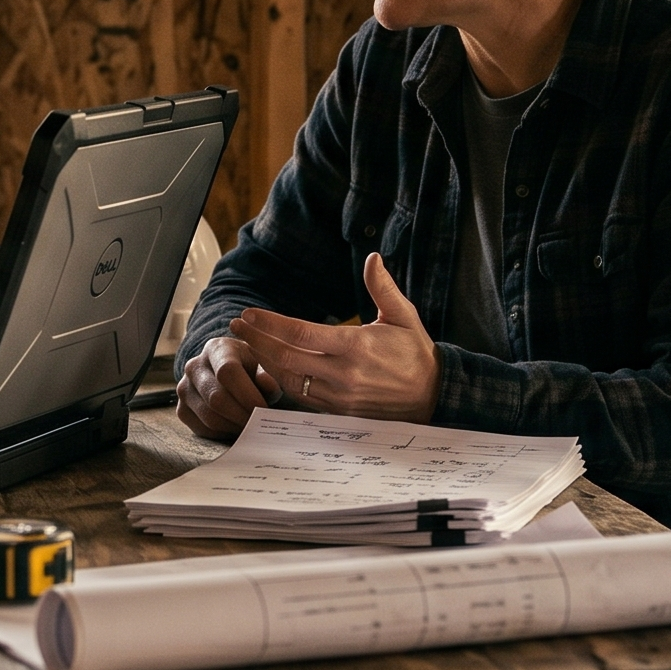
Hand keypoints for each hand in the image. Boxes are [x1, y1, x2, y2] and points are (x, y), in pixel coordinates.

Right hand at [177, 335, 278, 440]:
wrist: (231, 375)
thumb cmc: (251, 370)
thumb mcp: (264, 366)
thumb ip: (269, 375)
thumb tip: (267, 384)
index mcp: (216, 348)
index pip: (227, 371)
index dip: (246, 394)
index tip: (264, 409)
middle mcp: (194, 366)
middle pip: (216, 398)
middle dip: (242, 416)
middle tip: (260, 425)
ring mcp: (184, 388)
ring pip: (209, 417)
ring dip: (234, 427)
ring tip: (252, 427)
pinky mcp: (181, 409)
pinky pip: (202, 429)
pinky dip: (223, 434)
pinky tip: (237, 428)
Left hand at [227, 254, 440, 423]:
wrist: (434, 396)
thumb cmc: (416, 353)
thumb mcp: (404, 316)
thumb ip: (384, 288)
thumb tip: (373, 258)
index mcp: (356, 346)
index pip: (300, 334)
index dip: (270, 323)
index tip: (248, 314)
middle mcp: (343, 374)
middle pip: (286, 358)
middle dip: (257, 341)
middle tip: (236, 327)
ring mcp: (339, 397)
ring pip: (289, 381)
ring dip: (265, 362)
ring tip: (249, 344)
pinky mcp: (339, 412)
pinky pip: (302, 398)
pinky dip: (282, 383)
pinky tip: (271, 368)